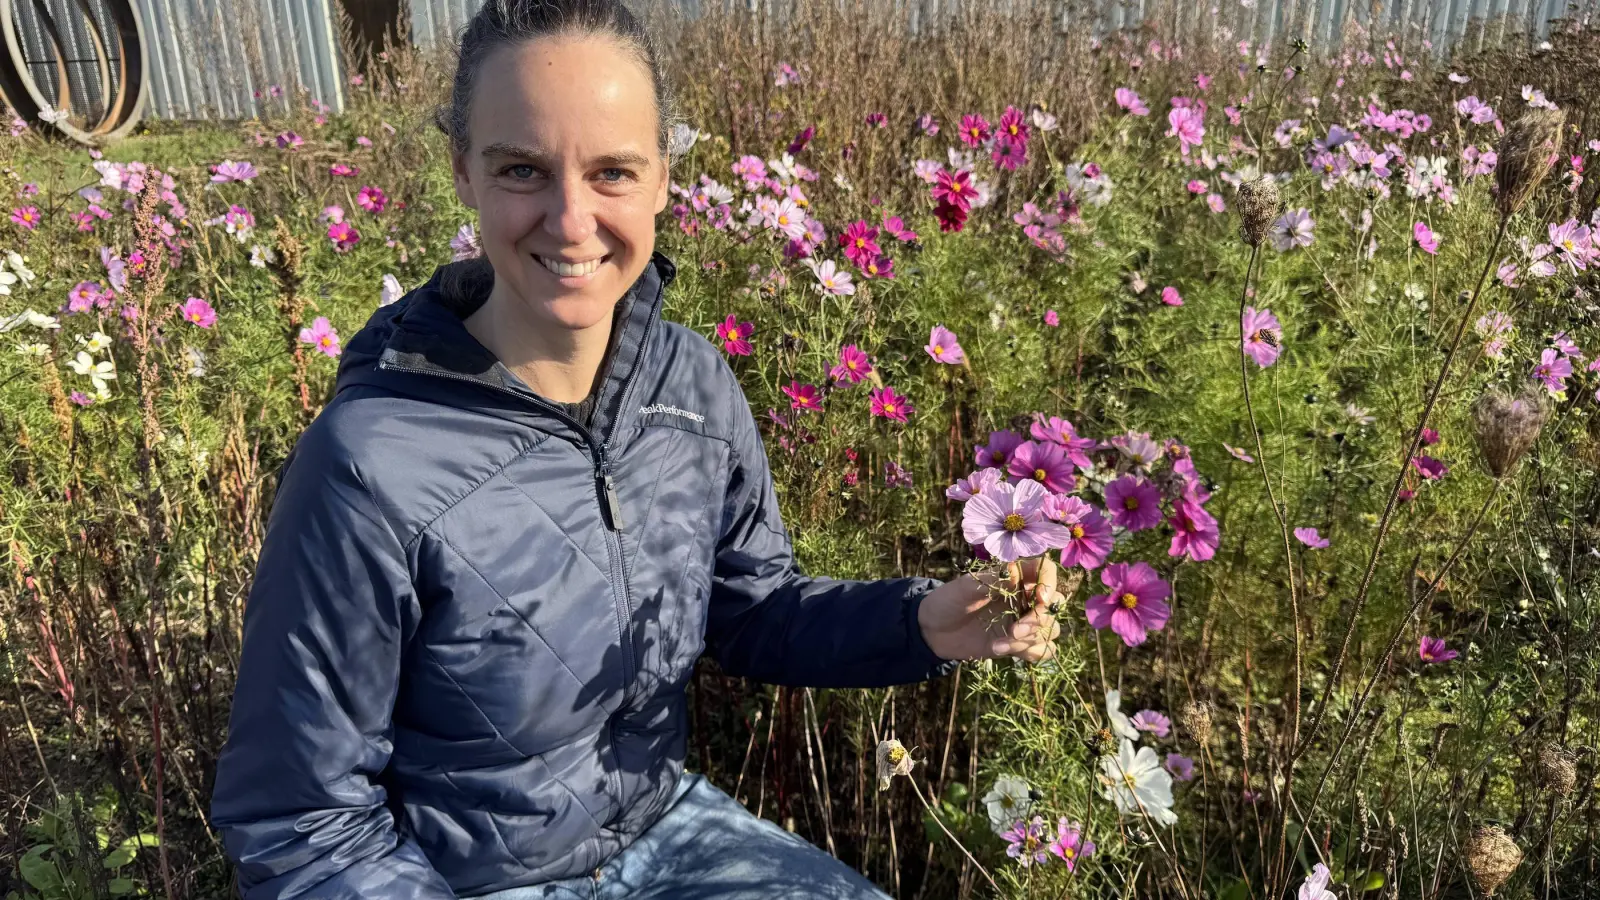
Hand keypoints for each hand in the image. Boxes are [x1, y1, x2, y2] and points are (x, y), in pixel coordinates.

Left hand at [918, 556, 1064, 662]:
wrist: (934, 630)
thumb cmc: (948, 601)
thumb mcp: (965, 587)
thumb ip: (991, 579)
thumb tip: (1014, 572)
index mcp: (1015, 577)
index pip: (1047, 573)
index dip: (1050, 584)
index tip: (1040, 598)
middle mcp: (1024, 598)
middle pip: (1054, 605)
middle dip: (1038, 620)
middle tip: (1014, 629)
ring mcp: (1024, 621)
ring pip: (1050, 630)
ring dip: (1030, 639)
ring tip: (999, 643)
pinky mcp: (1019, 643)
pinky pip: (1042, 650)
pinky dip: (1027, 652)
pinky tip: (999, 649)